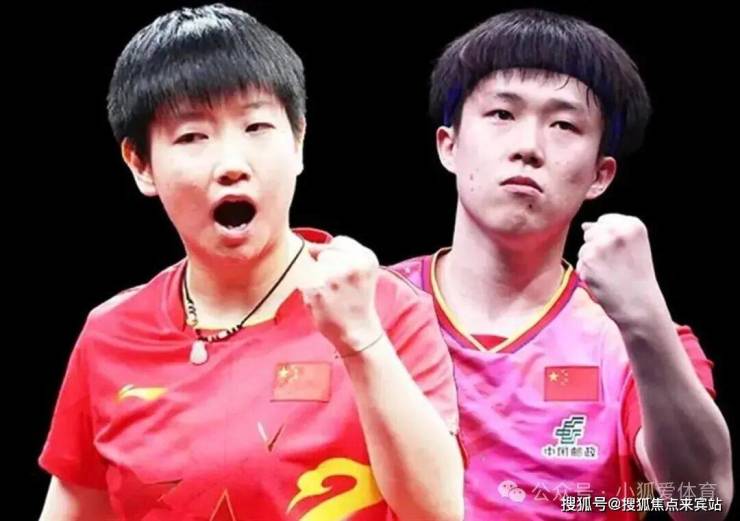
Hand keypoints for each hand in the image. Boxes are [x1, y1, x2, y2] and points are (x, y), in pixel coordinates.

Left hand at [300, 236, 384, 355]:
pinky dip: (310, 292)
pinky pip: (304, 282)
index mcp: (367, 258)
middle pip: (324, 254)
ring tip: (332, 294)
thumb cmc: (357, 298)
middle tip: (340, 288)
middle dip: (327, 268)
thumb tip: (309, 247)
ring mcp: (334, 278)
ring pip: (313, 267)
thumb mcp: (362, 270)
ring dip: (317, 279)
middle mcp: (353, 265)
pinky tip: (324, 302)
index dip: (338, 258)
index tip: (346, 276)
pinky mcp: (318, 291)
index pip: (339, 242)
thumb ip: (342, 252)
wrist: (359, 330)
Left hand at [577, 214, 665, 326]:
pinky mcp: (588, 260)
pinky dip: (587, 272)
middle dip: (598, 247)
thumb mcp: (633, 247)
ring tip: (611, 272)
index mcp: (633, 225)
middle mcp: (617, 231)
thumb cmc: (636, 276)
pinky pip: (580, 262)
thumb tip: (584, 225)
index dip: (609, 238)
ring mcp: (601, 245)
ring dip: (591, 260)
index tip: (622, 253)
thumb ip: (611, 230)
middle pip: (591, 231)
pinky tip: (603, 280)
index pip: (604, 220)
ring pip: (584, 247)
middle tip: (616, 265)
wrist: (639, 304)